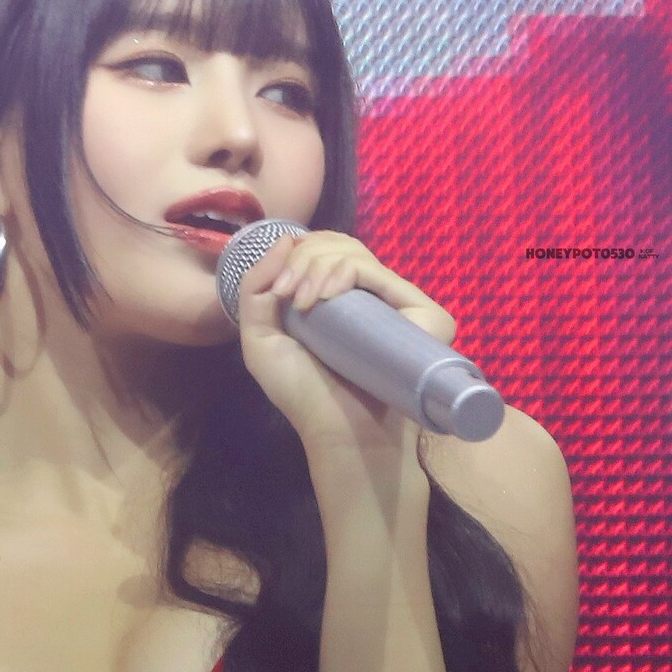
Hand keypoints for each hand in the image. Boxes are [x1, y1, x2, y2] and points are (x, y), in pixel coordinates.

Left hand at [233, 230, 457, 465]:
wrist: (340, 432)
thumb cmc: (304, 394)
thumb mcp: (262, 340)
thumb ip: (257, 290)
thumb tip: (284, 239)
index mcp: (338, 299)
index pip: (323, 248)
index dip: (297, 253)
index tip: (279, 289)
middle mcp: (368, 295)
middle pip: (337, 242)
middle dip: (303, 257)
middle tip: (288, 294)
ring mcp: (393, 301)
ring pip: (352, 251)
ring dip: (316, 265)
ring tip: (304, 303)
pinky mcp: (415, 311)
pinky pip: (374, 270)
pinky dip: (343, 271)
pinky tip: (323, 297)